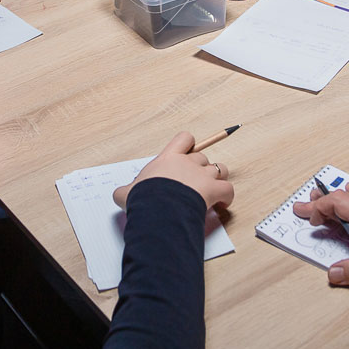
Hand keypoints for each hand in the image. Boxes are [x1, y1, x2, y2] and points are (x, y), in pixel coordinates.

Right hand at [112, 131, 232, 210]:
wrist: (159, 208)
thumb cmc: (144, 198)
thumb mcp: (128, 192)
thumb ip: (126, 190)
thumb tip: (120, 194)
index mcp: (168, 159)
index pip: (184, 139)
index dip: (188, 145)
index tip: (187, 153)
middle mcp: (188, 163)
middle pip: (202, 157)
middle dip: (201, 168)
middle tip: (195, 181)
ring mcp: (203, 176)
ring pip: (221, 169)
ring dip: (218, 178)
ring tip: (214, 189)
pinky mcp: (214, 190)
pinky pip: (228, 189)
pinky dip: (227, 196)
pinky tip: (222, 204)